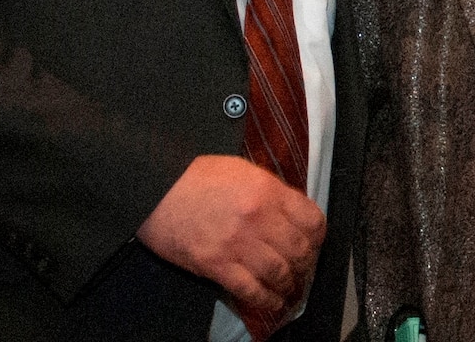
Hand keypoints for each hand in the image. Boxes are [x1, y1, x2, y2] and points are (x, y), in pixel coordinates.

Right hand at [137, 155, 324, 329]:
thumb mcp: (243, 171)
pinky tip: (273, 302)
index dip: (318, 236)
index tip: (314, 243)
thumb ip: (272, 191)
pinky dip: (267, 300)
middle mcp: (258, 218)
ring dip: (290, 284)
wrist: (157, 191)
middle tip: (304, 269)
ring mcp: (238, 244)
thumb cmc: (197, 177)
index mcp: (268, 191)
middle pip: (300, 249)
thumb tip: (291, 211)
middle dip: (307, 263)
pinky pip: (251, 290)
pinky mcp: (216, 266)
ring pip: (280, 273)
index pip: (311, 219)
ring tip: (290, 288)